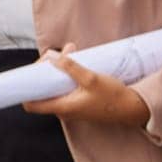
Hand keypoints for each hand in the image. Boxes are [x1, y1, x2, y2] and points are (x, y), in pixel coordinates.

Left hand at [23, 43, 152, 126]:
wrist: (134, 108)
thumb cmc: (113, 96)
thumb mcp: (91, 78)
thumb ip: (70, 68)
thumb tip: (51, 57)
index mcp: (62, 107)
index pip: (30, 104)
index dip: (27, 87)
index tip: (35, 70)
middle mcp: (63, 110)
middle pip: (42, 91)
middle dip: (45, 70)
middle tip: (54, 54)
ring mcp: (71, 107)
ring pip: (55, 87)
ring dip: (58, 70)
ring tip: (69, 52)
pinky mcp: (79, 103)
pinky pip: (66, 88)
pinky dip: (67, 74)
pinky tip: (76, 61)